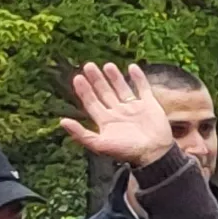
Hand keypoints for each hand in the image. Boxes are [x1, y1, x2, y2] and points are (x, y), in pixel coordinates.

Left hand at [58, 63, 177, 167]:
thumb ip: (81, 134)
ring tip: (107, 65)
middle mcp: (118, 113)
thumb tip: (62, 121)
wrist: (155, 153)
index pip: (92, 102)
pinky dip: (139, 78)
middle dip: (96, 80)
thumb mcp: (101, 144)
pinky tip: (133, 67)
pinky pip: (143, 88)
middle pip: (104, 93)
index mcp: (106, 121)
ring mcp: (134, 108)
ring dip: (114, 77)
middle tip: (88, 66)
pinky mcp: (150, 105)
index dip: (84, 91)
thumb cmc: (128, 151)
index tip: (78, 78)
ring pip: (122, 88)